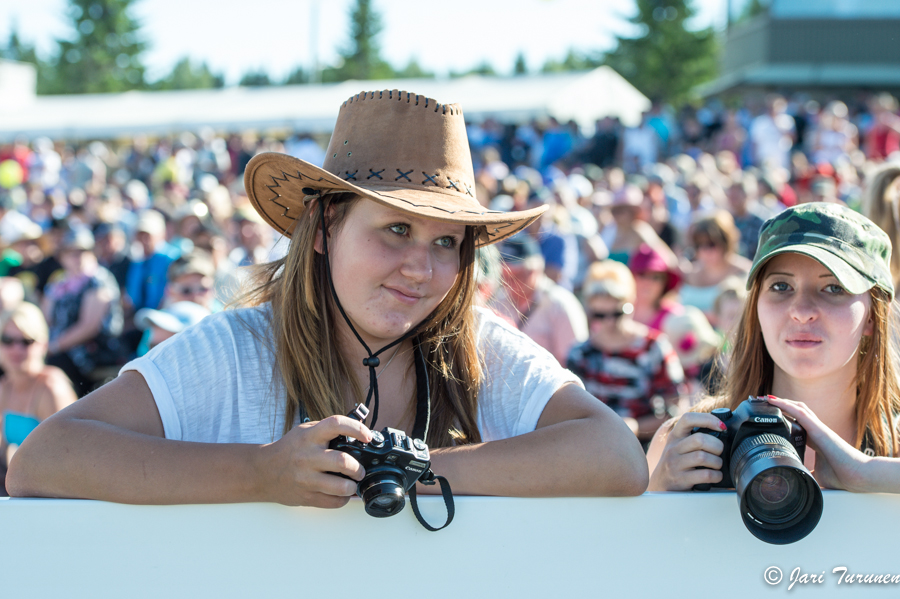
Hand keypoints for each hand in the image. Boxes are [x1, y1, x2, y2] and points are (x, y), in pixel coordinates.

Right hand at [257, 415, 372, 507]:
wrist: (262, 472)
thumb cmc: (288, 450)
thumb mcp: (304, 432)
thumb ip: (327, 430)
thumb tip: (358, 431)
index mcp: (309, 436)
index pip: (336, 425)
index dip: (356, 429)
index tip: (367, 436)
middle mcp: (308, 457)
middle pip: (343, 461)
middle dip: (358, 468)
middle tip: (360, 470)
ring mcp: (306, 479)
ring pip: (341, 487)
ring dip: (353, 486)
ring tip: (352, 483)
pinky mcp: (306, 497)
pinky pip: (333, 502)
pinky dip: (343, 499)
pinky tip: (342, 493)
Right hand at [648, 412, 726, 490]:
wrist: (660, 483)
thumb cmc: (676, 462)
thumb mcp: (679, 446)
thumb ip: (695, 437)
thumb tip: (722, 429)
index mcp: (675, 436)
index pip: (688, 419)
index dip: (707, 419)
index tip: (721, 427)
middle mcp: (673, 448)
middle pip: (700, 439)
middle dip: (717, 446)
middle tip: (719, 452)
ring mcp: (675, 464)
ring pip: (702, 457)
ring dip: (717, 462)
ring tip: (716, 465)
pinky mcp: (680, 479)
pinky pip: (705, 475)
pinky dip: (716, 475)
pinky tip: (715, 476)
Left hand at [765, 396, 871, 491]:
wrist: (857, 476)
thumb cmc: (842, 476)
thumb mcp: (816, 476)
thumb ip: (805, 475)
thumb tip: (794, 482)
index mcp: (814, 440)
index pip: (796, 424)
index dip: (783, 418)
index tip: (768, 418)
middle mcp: (815, 431)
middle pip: (795, 412)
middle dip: (779, 406)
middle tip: (762, 404)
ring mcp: (817, 428)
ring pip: (797, 408)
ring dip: (781, 402)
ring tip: (765, 399)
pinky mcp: (818, 428)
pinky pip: (799, 412)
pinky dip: (785, 405)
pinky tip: (773, 401)